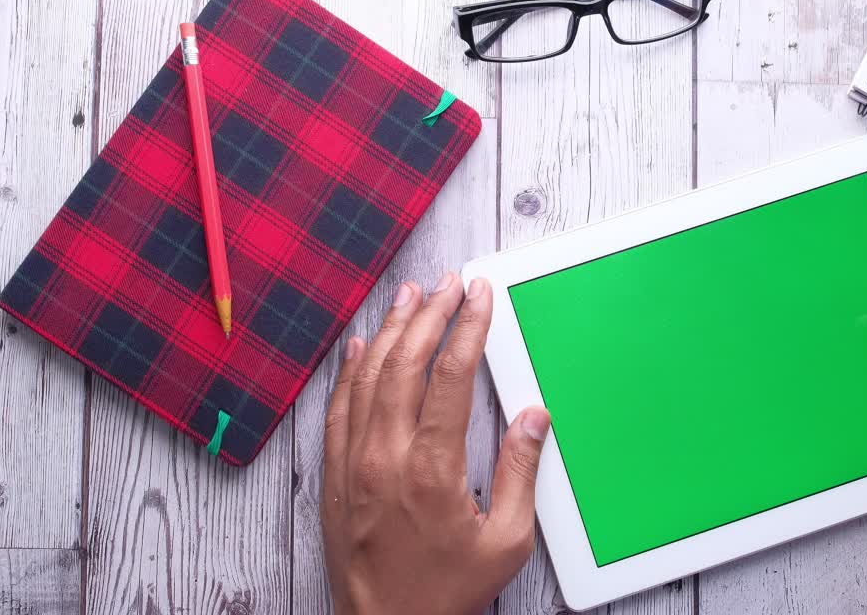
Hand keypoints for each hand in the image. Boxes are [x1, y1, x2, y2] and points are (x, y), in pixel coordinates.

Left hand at [320, 273, 551, 614]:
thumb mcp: (505, 542)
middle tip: (450, 284)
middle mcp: (386, 455)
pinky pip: (338, 407)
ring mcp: (353, 462)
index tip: (480, 296)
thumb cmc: (444, 592)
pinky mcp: (334, 475)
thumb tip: (532, 418)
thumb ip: (520, 475)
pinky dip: (350, 370)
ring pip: (369, 376)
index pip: (452, 376)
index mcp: (432, 468)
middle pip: (407, 363)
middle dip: (431, 314)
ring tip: (411, 295)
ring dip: (392, 329)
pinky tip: (362, 346)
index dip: (468, 327)